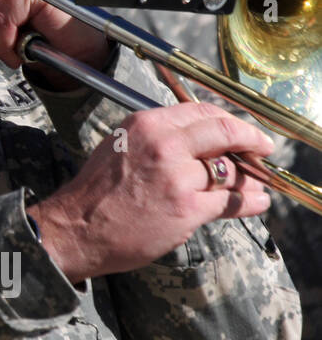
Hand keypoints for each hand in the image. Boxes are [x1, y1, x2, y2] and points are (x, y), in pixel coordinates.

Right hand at [31, 102, 273, 282]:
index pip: (201, 112)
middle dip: (251, 140)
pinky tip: (256, 202)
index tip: (242, 131)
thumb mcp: (120, 147)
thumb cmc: (96, 192)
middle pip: (224, 133)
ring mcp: (177, 177)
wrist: (77, 228)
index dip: (229, 121)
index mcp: (146, 125)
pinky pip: (230, 201)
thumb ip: (156, 138)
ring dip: (250, 178)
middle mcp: (163, 144)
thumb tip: (197, 140)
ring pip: (230, 170)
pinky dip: (250, 203)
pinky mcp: (187, 208)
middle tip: (263, 148)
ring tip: (257, 184)